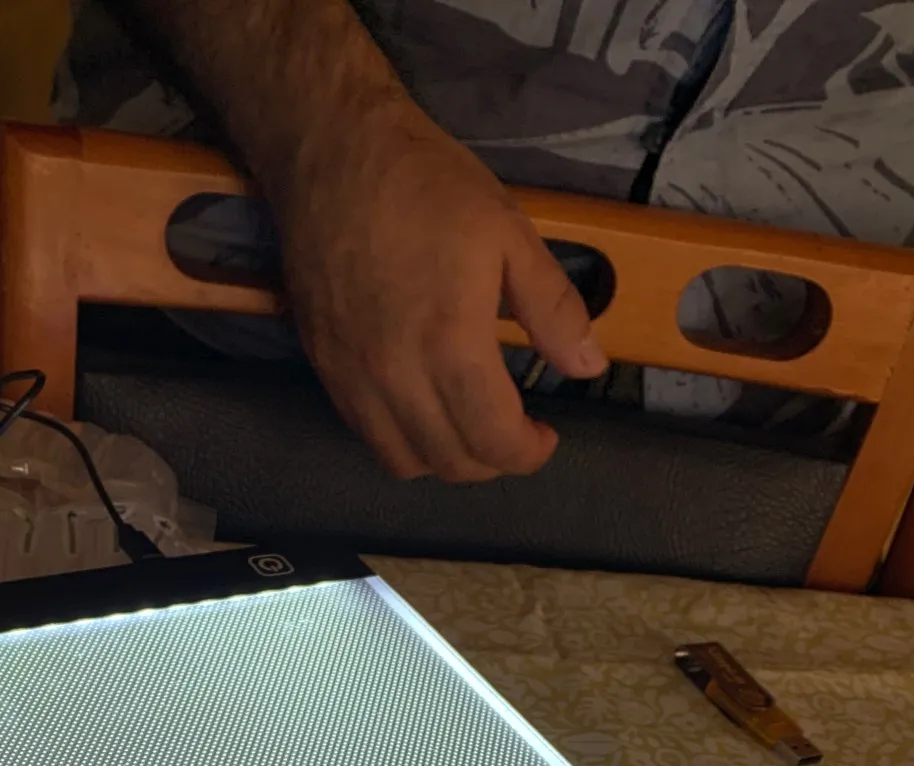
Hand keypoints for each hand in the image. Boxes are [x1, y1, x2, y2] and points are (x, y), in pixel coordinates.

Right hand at [269, 104, 607, 480]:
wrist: (332, 154)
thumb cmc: (426, 185)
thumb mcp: (510, 234)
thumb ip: (553, 309)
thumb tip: (588, 367)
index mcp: (450, 344)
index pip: (494, 440)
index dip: (528, 453)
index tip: (545, 436)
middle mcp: (395, 376)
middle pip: (451, 462)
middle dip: (493, 460)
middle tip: (514, 431)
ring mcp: (353, 377)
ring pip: (404, 461)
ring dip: (446, 458)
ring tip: (470, 426)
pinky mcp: (324, 369)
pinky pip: (367, 434)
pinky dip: (405, 439)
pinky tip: (424, 407)